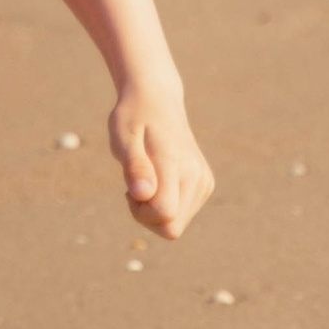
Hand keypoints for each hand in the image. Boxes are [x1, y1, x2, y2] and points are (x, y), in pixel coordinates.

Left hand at [109, 87, 213, 239]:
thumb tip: (143, 194)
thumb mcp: (123, 138)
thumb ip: (134, 166)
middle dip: (146, 216)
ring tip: (146, 179)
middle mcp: (196, 176)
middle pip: (171, 228)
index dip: (140, 213)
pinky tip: (157, 180)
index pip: (164, 214)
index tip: (129, 191)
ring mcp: (204, 181)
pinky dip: (165, 205)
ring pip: (176, 225)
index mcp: (175, 164)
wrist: (157, 100)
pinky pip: (182, 214)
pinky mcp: (205, 184)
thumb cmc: (133, 119)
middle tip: (134, 187)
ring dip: (154, 211)